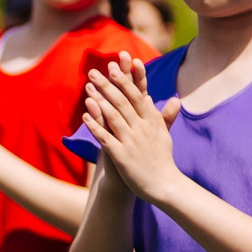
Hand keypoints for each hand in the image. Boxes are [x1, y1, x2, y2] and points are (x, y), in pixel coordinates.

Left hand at [80, 56, 182, 202]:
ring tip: (87, 87)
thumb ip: (163, 116)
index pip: (137, 94)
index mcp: (152, 121)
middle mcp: (142, 128)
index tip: (115, 66)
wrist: (165, 186)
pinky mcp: (122, 156)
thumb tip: (166, 99)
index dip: (125, 79)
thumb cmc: (163, 160)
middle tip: (95, 71)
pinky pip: (106, 138)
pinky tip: (85, 116)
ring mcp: (132, 141)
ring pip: (113, 116)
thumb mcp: (165, 135)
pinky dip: (95, 126)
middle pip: (123, 101)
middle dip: (108, 84)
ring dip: (99, 100)